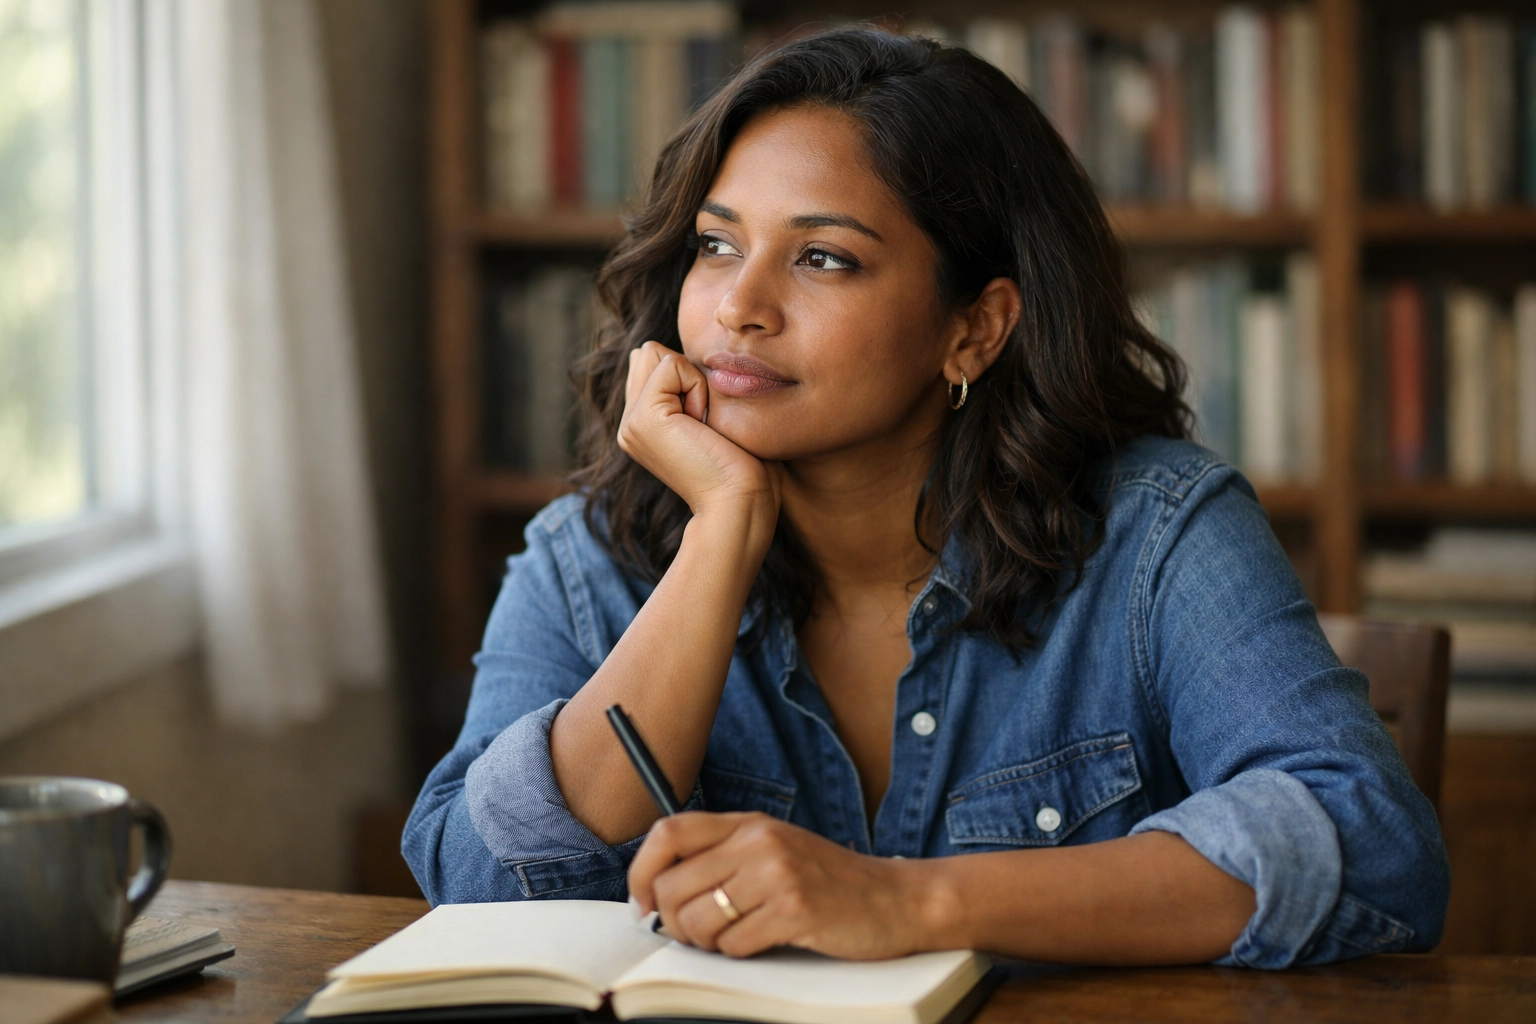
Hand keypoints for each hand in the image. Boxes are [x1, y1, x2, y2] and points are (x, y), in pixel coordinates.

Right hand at [618, 342, 780, 528]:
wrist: (740, 502)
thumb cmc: (743, 465)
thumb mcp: (711, 417)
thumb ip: (687, 389)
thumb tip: (675, 357)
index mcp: (643, 425)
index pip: (654, 360)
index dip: (690, 377)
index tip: (707, 423)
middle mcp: (630, 424)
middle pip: (650, 353)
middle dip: (686, 373)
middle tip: (704, 423)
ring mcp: (631, 422)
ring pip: (656, 353)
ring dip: (692, 379)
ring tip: (703, 424)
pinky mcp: (643, 418)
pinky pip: (672, 364)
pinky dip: (698, 386)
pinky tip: (703, 425)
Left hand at [627, 812, 933, 959]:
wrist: (896, 899)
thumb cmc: (830, 882)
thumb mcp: (774, 850)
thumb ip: (723, 857)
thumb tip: (655, 890)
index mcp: (749, 823)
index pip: (669, 832)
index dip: (641, 871)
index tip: (642, 901)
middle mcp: (759, 840)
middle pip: (673, 886)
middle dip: (674, 922)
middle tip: (694, 935)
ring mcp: (777, 874)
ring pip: (697, 920)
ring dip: (706, 943)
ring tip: (732, 938)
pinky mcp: (794, 909)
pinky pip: (734, 944)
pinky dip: (740, 954)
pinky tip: (765, 942)